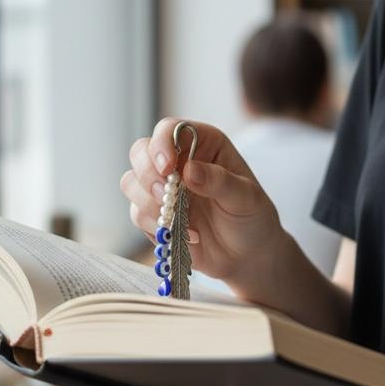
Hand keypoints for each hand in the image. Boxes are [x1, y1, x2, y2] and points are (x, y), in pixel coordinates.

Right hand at [120, 117, 283, 291]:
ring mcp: (164, 187)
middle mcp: (179, 161)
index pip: (170, 129)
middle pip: (140, 151)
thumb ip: (220, 181)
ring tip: (181, 222)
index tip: (166, 168)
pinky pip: (136, 213)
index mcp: (204, 144)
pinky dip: (155, 226)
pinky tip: (187, 235)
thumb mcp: (246, 198)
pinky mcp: (155, 213)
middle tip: (165, 196)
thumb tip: (189, 170)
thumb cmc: (253, 219)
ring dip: (148, 203)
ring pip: (131, 182)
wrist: (248, 256)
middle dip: (147, 174)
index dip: (161, 144)